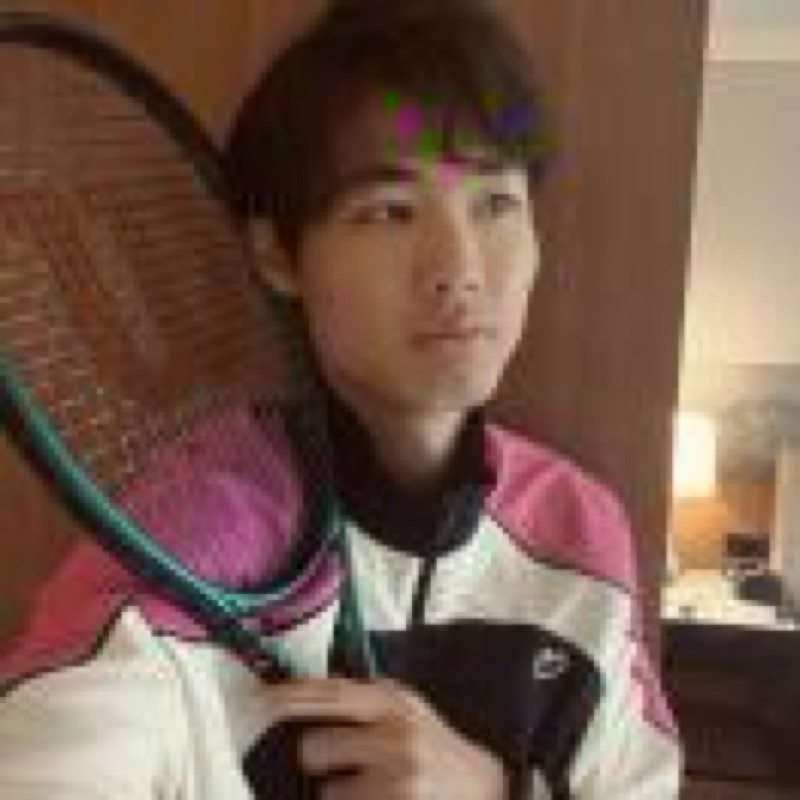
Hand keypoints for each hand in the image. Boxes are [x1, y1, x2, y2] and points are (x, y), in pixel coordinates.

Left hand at [264, 676, 506, 799]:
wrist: (486, 788)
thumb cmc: (434, 746)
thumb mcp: (406, 709)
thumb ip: (363, 699)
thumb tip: (302, 694)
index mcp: (392, 701)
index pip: (328, 693)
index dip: (286, 698)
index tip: (254, 703)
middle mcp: (396, 734)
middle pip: (313, 748)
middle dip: (317, 761)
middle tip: (342, 765)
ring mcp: (399, 778)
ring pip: (326, 793)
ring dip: (339, 795)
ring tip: (370, 790)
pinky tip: (378, 799)